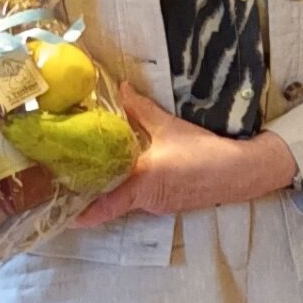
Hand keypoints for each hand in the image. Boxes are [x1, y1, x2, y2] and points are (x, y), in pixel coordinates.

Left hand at [76, 88, 298, 225]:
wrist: (240, 172)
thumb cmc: (204, 152)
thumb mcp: (170, 127)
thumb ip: (140, 110)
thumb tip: (120, 89)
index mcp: (142, 182)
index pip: (104, 205)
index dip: (82, 213)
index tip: (62, 214)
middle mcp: (147, 199)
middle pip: (112, 201)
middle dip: (94, 193)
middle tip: (71, 180)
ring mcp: (159, 205)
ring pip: (129, 198)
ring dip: (115, 188)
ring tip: (98, 170)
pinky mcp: (171, 204)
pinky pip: (145, 197)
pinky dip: (135, 186)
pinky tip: (133, 171)